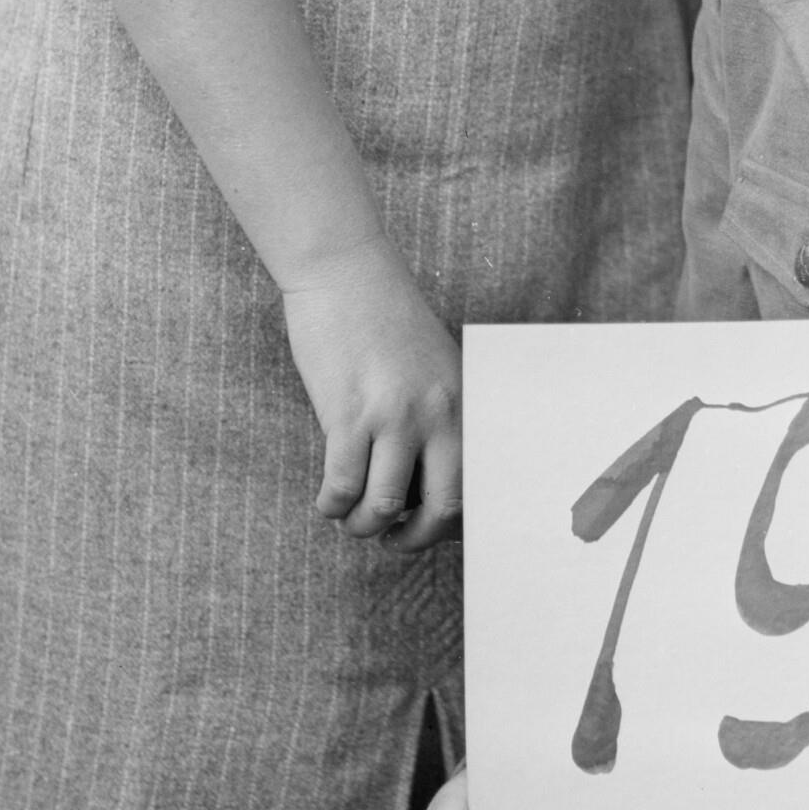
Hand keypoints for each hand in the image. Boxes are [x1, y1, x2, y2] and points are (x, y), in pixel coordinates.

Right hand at [277, 251, 461, 543]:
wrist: (346, 270)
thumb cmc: (387, 319)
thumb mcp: (437, 365)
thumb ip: (443, 416)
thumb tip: (430, 483)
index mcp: (467, 401)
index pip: (481, 482)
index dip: (460, 523)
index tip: (435, 530)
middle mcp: (440, 413)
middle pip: (444, 508)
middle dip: (416, 539)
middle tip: (394, 538)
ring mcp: (395, 415)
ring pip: (384, 507)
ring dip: (364, 526)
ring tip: (353, 518)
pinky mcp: (348, 414)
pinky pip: (342, 486)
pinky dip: (332, 507)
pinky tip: (327, 501)